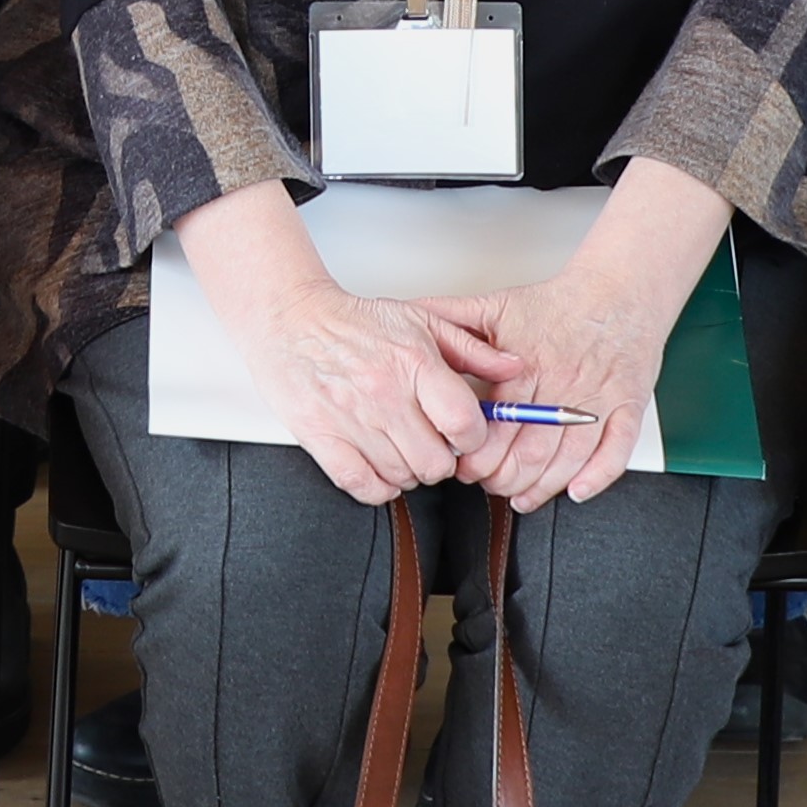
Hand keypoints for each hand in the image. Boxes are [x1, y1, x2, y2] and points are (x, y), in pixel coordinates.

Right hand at [175, 186, 475, 504]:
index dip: (471, 437)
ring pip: (403, 478)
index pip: (463, 424)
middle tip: (430, 442)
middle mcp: (384, 394)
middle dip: (441, 459)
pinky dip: (378, 485)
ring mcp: (351, 420)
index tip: (463, 433)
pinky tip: (379, 465)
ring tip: (401, 446)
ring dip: (409, 471)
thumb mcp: (421, 321)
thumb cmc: (355, 322)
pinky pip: (364, 487)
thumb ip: (473, 348)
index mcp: (413, 362)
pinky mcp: (321, 438)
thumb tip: (515, 367)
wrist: (291, 319)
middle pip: (436, 463)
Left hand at [422, 268, 672, 514]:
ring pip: (570, 457)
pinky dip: (598, 475)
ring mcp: (598, 397)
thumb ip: (451, 317)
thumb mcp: (496, 304)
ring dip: (543, 486)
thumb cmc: (558, 302)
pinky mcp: (628, 405)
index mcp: (526, 365)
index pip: (497, 424)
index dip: (476, 454)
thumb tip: (409, 318)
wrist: (618, 288)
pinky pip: (617, 449)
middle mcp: (562, 383)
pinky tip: (577, 490)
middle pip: (531, 450)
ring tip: (521, 496)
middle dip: (504, 478)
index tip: (464, 466)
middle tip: (489, 484)